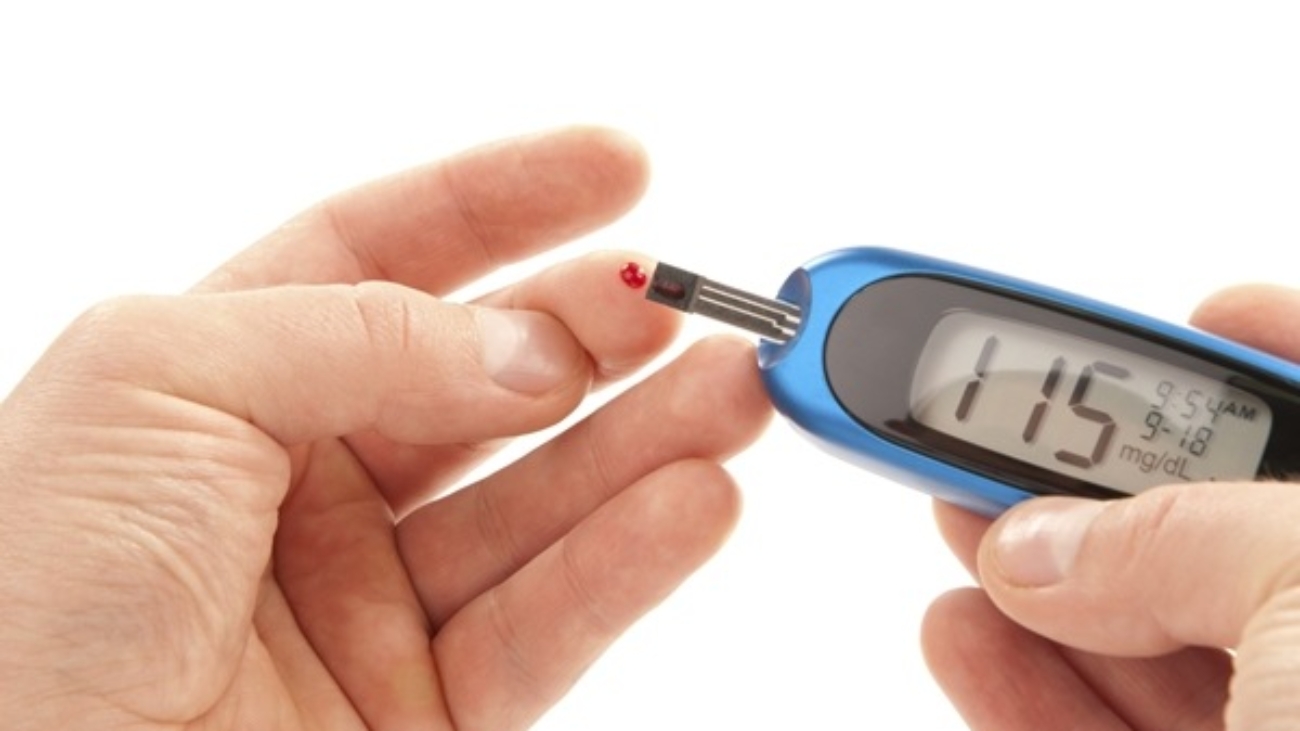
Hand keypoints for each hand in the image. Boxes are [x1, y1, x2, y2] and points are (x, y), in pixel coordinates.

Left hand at [0, 127, 772, 729]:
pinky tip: (692, 501)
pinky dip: (629, 561)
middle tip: (682, 297)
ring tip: (730, 395)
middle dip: (591, 327)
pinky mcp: (422, 708)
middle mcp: (302, 482)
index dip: (501, 204)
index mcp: (221, 381)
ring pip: (539, 501)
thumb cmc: (20, 603)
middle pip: (483, 377)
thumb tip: (519, 347)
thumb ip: (349, 331)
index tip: (614, 171)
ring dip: (646, 443)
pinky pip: (547, 621)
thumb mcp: (153, 384)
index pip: (384, 257)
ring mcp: (367, 598)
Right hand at [921, 284, 1299, 729]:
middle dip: (1099, 476)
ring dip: (1032, 577)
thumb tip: (1041, 546)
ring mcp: (1282, 723)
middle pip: (1213, 528)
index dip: (1270, 350)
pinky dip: (1015, 685)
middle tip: (1007, 428)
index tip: (1207, 309)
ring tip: (952, 520)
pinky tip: (959, 634)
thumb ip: (1173, 536)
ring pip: (1144, 637)